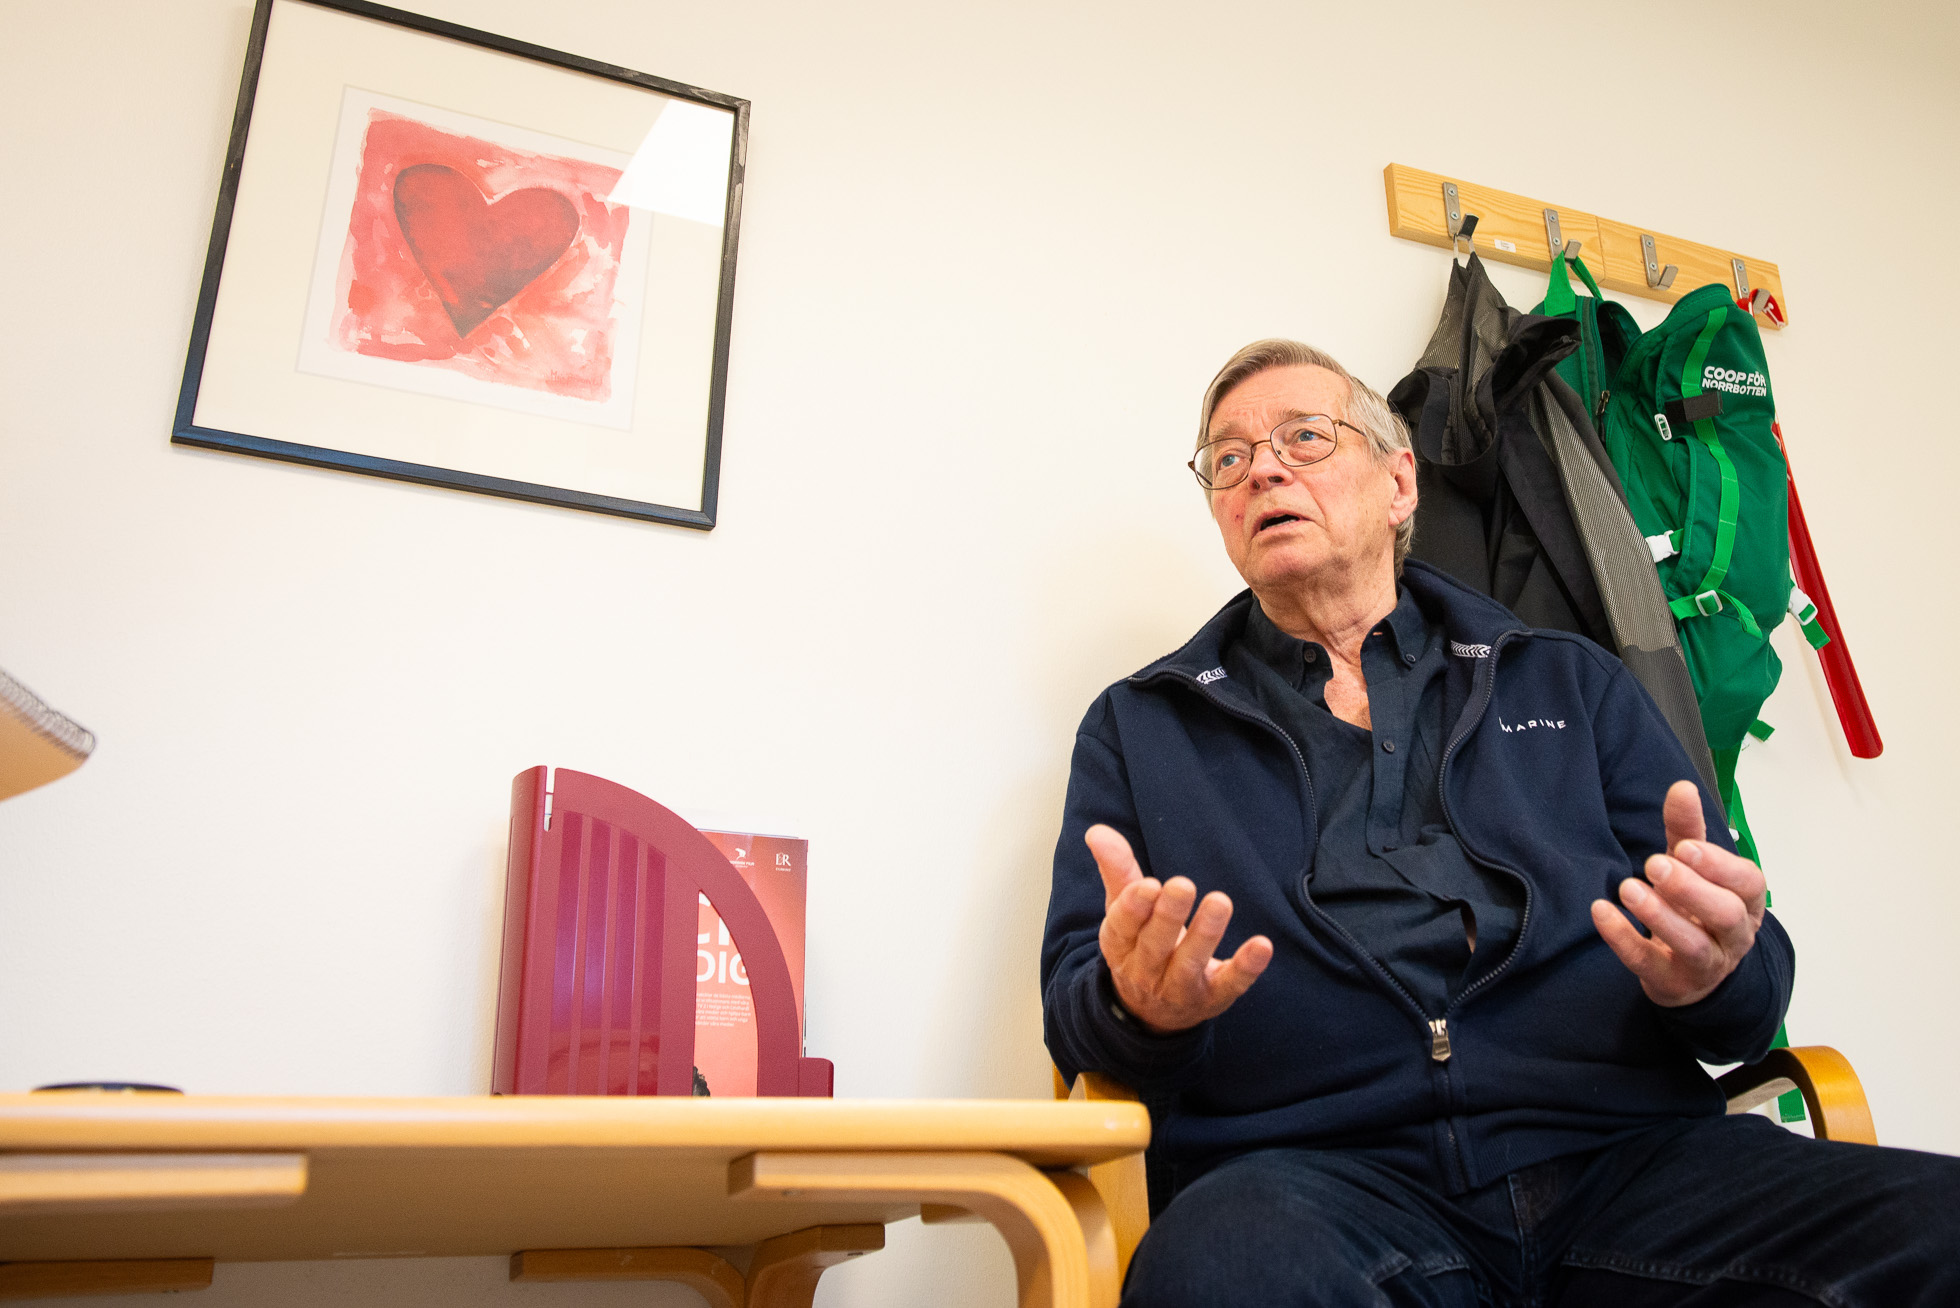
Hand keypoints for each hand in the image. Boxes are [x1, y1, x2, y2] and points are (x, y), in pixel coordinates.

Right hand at [1088, 824, 1272, 1033]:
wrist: (1151, 1011)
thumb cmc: (1138, 945)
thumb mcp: (1123, 911)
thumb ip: (1117, 870)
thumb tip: (1097, 831)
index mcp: (1120, 945)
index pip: (1122, 927)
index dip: (1134, 907)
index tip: (1149, 885)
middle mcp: (1145, 971)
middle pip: (1155, 944)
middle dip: (1168, 916)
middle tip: (1182, 884)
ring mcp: (1180, 988)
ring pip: (1190, 962)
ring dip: (1205, 933)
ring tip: (1220, 901)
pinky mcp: (1214, 997)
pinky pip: (1230, 984)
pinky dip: (1246, 967)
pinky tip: (1262, 945)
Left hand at [1590, 780, 1766, 1006]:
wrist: (1689, 972)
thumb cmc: (1696, 907)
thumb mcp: (1694, 867)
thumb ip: (1688, 831)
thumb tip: (1682, 787)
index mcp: (1746, 901)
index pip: (1748, 883)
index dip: (1720, 866)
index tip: (1686, 847)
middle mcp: (1733, 935)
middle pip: (1726, 915)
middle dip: (1691, 888)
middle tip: (1654, 864)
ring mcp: (1705, 964)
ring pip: (1693, 945)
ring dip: (1660, 916)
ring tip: (1629, 888)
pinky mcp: (1670, 981)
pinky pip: (1648, 964)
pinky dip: (1623, 938)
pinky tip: (1601, 912)